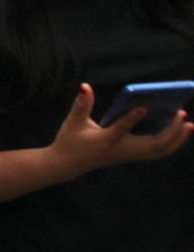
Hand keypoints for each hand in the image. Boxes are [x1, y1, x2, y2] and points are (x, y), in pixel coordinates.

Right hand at [48, 83, 193, 179]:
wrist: (68, 165)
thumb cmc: (70, 141)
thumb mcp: (73, 122)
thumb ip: (82, 104)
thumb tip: (85, 86)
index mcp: (105, 140)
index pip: (119, 130)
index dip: (131, 119)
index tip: (144, 107)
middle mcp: (122, 150)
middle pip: (153, 145)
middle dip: (170, 131)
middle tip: (182, 113)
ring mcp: (130, 155)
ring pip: (160, 151)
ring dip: (177, 139)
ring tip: (189, 125)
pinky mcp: (133, 155)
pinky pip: (158, 151)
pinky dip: (172, 143)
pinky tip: (180, 131)